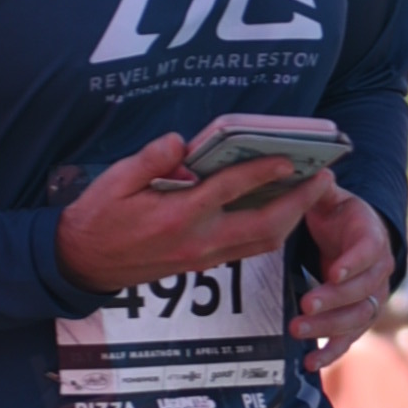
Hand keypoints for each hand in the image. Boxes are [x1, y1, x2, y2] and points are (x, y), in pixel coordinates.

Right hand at [55, 132, 324, 297]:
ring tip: (311, 192)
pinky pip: (249, 249)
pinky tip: (281, 210)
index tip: (290, 158)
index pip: (230, 190)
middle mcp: (198, 241)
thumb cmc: (99, 217)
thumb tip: (182, 142)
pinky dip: (272, 231)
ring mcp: (203, 257)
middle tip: (323, 178)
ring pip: (263, 243)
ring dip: (293, 219)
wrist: (83, 264)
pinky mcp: (203, 265)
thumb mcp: (115, 180)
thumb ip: (151, 159)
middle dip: (299, 203)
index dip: (264, 172)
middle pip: (265, 226)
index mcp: (177, 215)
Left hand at [293, 186, 395, 368]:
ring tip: (297, 330)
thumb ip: (323, 190)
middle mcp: (378, 272)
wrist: (360, 238)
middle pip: (361, 291)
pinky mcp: (358, 318)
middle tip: (304, 306)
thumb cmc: (342, 216)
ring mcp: (371, 298)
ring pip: (356, 318)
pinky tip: (310, 363)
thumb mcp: (333, 198)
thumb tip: (317, 174)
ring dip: (328, 328)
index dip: (352, 264)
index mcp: (372, 238)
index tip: (332, 272)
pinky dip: (331, 353)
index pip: (367, 253)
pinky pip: (349, 339)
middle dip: (333, 301)